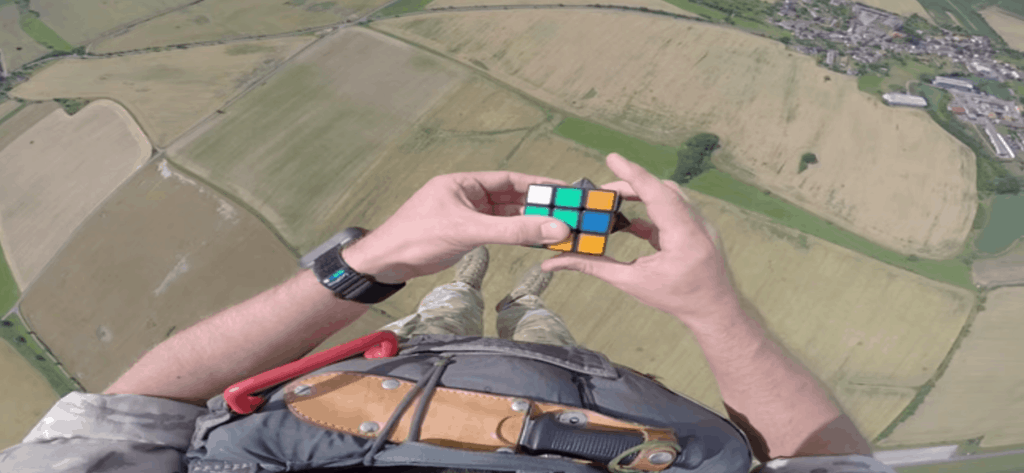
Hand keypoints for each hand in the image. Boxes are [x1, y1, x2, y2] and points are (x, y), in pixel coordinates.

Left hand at [342, 172, 573, 284]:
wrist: (386, 263)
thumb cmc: (417, 237)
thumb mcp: (469, 231)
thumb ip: (512, 230)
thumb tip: (553, 228)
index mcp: (464, 183)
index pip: (509, 179)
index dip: (538, 184)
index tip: (564, 189)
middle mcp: (466, 196)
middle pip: (511, 198)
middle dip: (538, 205)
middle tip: (568, 212)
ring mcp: (465, 216)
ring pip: (505, 217)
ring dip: (529, 223)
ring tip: (558, 228)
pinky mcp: (464, 235)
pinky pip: (497, 232)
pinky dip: (515, 236)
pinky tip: (534, 241)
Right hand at [539, 153, 739, 322]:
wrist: (714, 311)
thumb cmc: (677, 299)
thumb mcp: (632, 283)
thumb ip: (595, 266)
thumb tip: (555, 262)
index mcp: (684, 237)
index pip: (657, 194)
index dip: (633, 175)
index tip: (612, 158)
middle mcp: (697, 224)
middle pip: (661, 190)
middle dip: (630, 184)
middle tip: (600, 191)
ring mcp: (700, 223)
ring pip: (669, 195)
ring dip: (641, 193)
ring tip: (612, 200)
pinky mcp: (697, 227)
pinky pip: (672, 207)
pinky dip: (649, 209)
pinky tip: (628, 222)